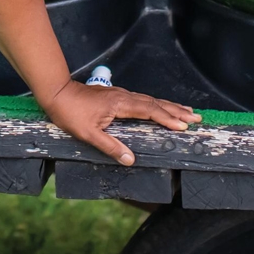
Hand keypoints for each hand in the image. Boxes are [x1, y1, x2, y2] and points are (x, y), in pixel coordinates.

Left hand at [38, 79, 201, 165]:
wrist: (57, 93)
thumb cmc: (70, 113)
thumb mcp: (88, 134)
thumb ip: (110, 147)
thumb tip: (130, 160)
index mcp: (121, 105)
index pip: (150, 111)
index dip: (167, 118)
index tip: (183, 125)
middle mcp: (124, 97)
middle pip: (155, 103)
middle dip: (176, 111)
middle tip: (196, 117)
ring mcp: (121, 95)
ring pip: (150, 100)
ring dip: (169, 106)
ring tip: (186, 112)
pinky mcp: (117, 96)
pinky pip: (143, 100)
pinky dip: (156, 104)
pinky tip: (160, 108)